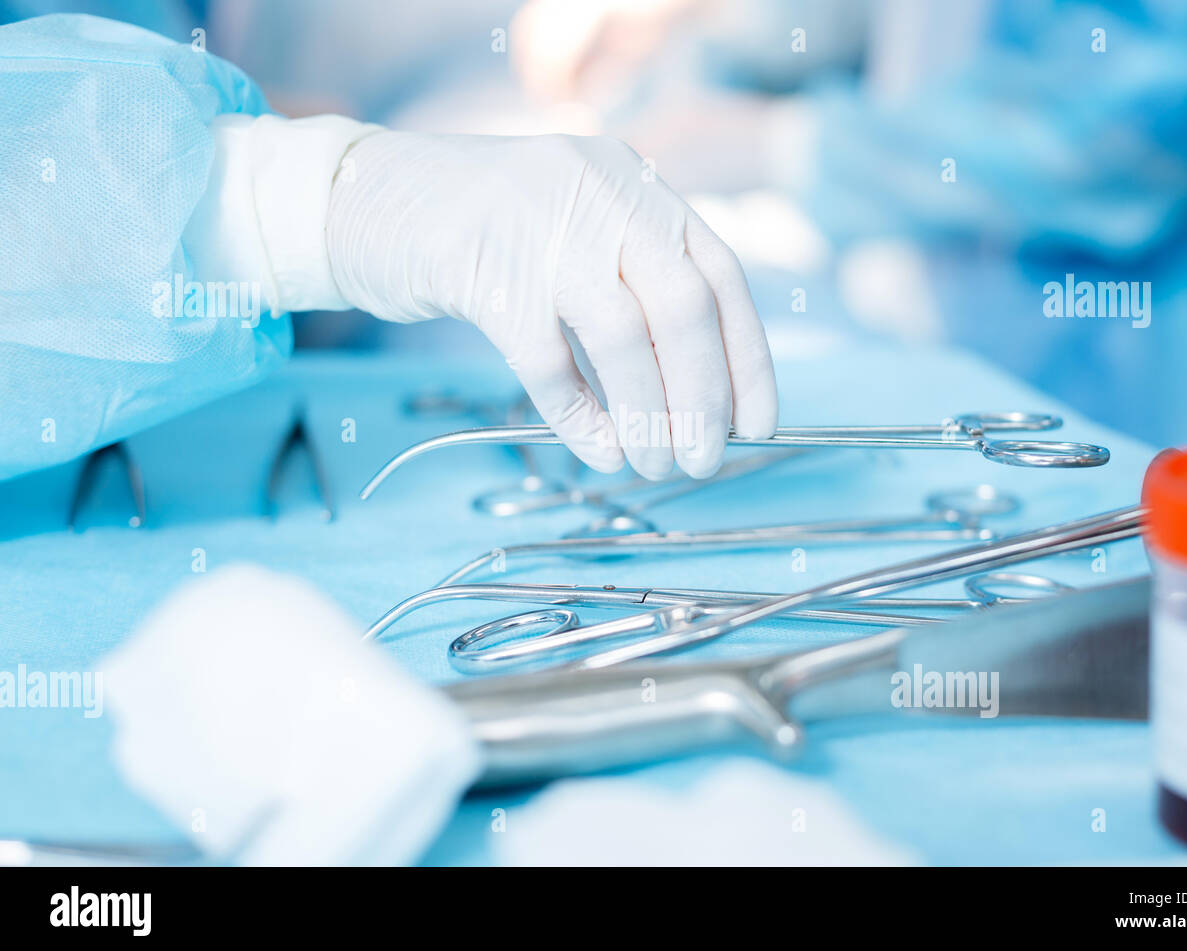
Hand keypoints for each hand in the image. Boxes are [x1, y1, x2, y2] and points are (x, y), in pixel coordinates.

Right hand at [326, 130, 777, 477]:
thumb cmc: (486, 230)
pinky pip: (549, 363)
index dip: (747, 359)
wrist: (366, 197)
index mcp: (636, 185)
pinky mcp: (482, 272)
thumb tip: (703, 392)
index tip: (756, 425)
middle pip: (683, 307)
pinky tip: (599, 450)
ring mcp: (540, 229)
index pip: (720, 276)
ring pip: (622, 338)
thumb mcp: (578, 227)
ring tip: (654, 464)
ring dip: (648, 416)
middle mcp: (601, 196)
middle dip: (703, 397)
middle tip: (702, 460)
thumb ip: (636, 281)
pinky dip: (582, 417)